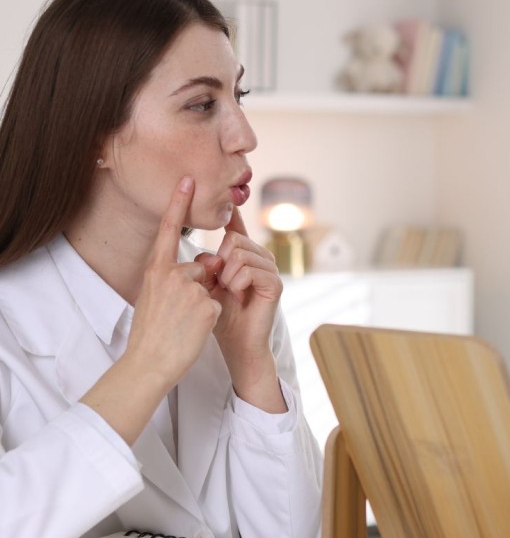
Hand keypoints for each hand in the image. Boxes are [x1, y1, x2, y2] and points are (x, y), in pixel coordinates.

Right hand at [124, 176, 221, 390]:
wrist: (149, 363)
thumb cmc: (152, 332)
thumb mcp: (157, 297)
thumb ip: (178, 277)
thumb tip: (207, 266)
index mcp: (155, 270)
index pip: (168, 232)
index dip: (178, 205)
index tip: (187, 180)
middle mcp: (171, 274)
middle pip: (203, 268)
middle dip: (202, 286)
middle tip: (179, 313)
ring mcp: (190, 289)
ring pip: (211, 287)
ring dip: (205, 305)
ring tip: (184, 324)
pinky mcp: (206, 305)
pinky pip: (217, 305)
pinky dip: (210, 319)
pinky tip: (193, 330)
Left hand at [195, 206, 285, 410]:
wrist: (236, 344)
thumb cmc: (219, 315)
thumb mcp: (206, 283)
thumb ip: (206, 262)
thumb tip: (207, 244)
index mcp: (244, 255)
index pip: (236, 227)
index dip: (229, 212)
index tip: (216, 194)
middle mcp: (261, 258)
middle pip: (235, 239)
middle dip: (220, 260)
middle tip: (220, 282)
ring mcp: (270, 270)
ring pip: (241, 253)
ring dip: (227, 274)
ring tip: (228, 290)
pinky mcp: (275, 284)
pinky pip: (250, 269)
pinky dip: (237, 282)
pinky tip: (236, 294)